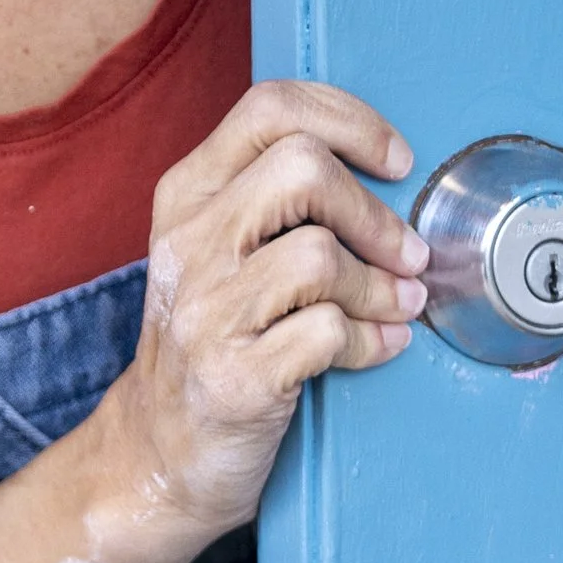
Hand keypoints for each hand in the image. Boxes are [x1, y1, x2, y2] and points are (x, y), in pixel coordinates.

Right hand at [95, 80, 426, 551]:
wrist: (156, 455)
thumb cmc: (210, 341)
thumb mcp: (220, 251)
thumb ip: (276, 200)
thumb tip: (386, 171)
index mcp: (187, 195)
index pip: (270, 108)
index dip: (350, 121)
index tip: (395, 160)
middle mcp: (188, 243)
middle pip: (303, 168)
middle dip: (375, 213)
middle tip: (406, 253)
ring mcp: (205, 311)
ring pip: (320, 254)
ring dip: (381, 286)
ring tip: (397, 306)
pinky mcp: (232, 377)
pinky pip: (326, 332)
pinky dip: (370, 340)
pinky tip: (374, 348)